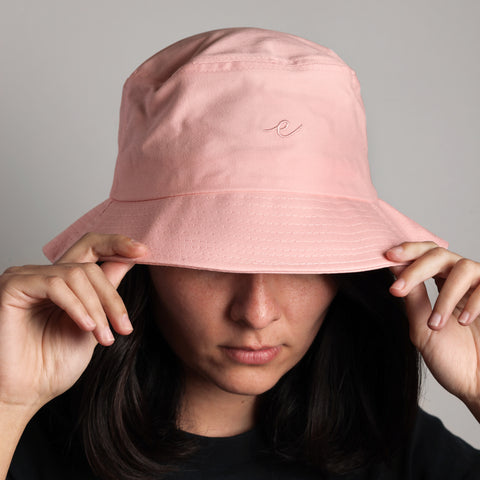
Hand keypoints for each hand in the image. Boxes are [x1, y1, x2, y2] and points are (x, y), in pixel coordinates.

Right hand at [0, 233, 146, 413]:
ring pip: (76, 276)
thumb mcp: (94, 323)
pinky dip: (76, 306)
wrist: (26, 394)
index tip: (143, 251)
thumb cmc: (54, 364)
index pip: (91, 247)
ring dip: (97, 308)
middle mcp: (44, 274)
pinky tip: (85, 327)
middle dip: (112, 298)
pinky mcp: (13, 286)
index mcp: (63, 281)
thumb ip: (106, 291)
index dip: (117, 244)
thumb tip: (130, 259)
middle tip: (124, 327)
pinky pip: (55, 285)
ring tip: (103, 337)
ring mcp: (27, 277)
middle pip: (89, 265)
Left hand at [385, 241, 479, 407]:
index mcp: (442, 283)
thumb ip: (412, 296)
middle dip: (415, 268)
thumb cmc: (452, 359)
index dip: (407, 251)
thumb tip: (393, 267)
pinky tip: (463, 322)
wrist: (478, 385)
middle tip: (398, 288)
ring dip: (444, 297)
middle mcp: (462, 280)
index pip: (425, 255)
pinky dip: (472, 303)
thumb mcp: (422, 326)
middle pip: (439, 254)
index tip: (387, 256)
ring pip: (462, 267)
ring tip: (435, 324)